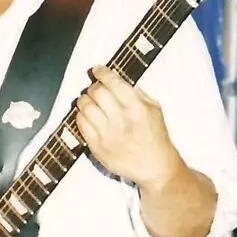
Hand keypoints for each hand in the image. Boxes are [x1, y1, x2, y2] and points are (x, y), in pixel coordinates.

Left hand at [77, 66, 179, 188]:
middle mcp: (120, 119)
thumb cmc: (156, 136)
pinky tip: (88, 116)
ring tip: (90, 102)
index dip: (102, 72)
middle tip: (95, 89)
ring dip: (85, 100)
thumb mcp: (154, 109)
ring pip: (85, 106)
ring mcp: (106, 134)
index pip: (112, 82)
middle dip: (93, 87)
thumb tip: (117, 80)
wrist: (155, 166)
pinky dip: (81, 116)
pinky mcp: (97, 146)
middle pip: (96, 92)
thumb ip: (137, 93)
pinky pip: (81, 124)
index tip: (97, 70)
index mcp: (137, 107)